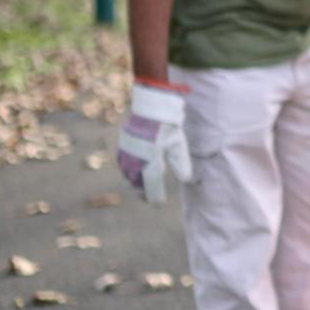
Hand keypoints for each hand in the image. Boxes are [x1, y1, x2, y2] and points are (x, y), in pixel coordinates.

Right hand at [117, 81, 192, 204]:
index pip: (151, 186)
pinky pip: (123, 165)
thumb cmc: (167, 125)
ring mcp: (126, 153)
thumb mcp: (178, 144)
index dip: (155, 197)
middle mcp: (135, 159)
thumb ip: (181, 163)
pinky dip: (128, 173)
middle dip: (143, 193)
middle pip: (136, 184)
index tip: (160, 204)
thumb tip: (186, 180)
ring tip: (142, 190)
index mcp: (150, 160)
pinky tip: (134, 173)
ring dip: (134, 184)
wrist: (150, 105)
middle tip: (151, 199)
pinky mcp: (122, 146)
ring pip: (128, 176)